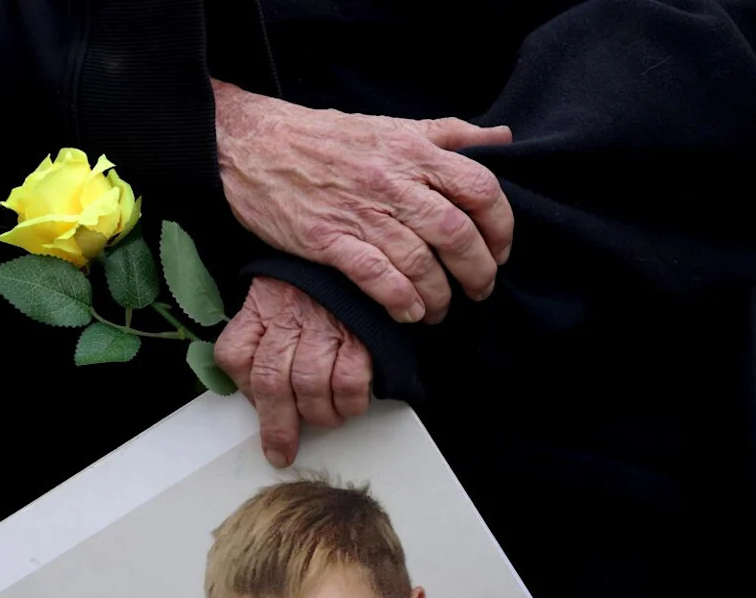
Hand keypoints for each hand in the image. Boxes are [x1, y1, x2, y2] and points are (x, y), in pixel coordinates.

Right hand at [213, 80, 513, 323]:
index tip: (499, 250)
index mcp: (413, 150)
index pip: (480, 189)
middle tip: (479, 291)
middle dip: (477, 271)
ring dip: (439, 296)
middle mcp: (393, 181)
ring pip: (420, 263)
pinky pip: (377, 277)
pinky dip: (400, 300)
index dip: (500, 227)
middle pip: (456, 233)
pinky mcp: (329, 240)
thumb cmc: (325, 140)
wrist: (255, 146)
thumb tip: (500, 142)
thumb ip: (448, 135)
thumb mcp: (392, 126)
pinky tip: (408, 312)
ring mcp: (360, 212)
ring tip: (440, 310)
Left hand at [215, 277, 371, 466]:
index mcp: (262, 304)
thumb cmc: (326, 282)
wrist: (368, 249)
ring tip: (325, 419)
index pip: (235, 354)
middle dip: (277, 426)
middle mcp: (288, 314)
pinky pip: (348, 381)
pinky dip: (349, 402)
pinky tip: (350, 404)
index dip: (244, 390)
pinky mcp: (360, 332)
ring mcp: (324, 323)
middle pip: (270, 381)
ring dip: (318, 415)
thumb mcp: (282, 293)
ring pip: (308, 386)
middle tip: (283, 448)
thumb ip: (265, 334)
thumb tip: (258, 389)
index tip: (257, 408)